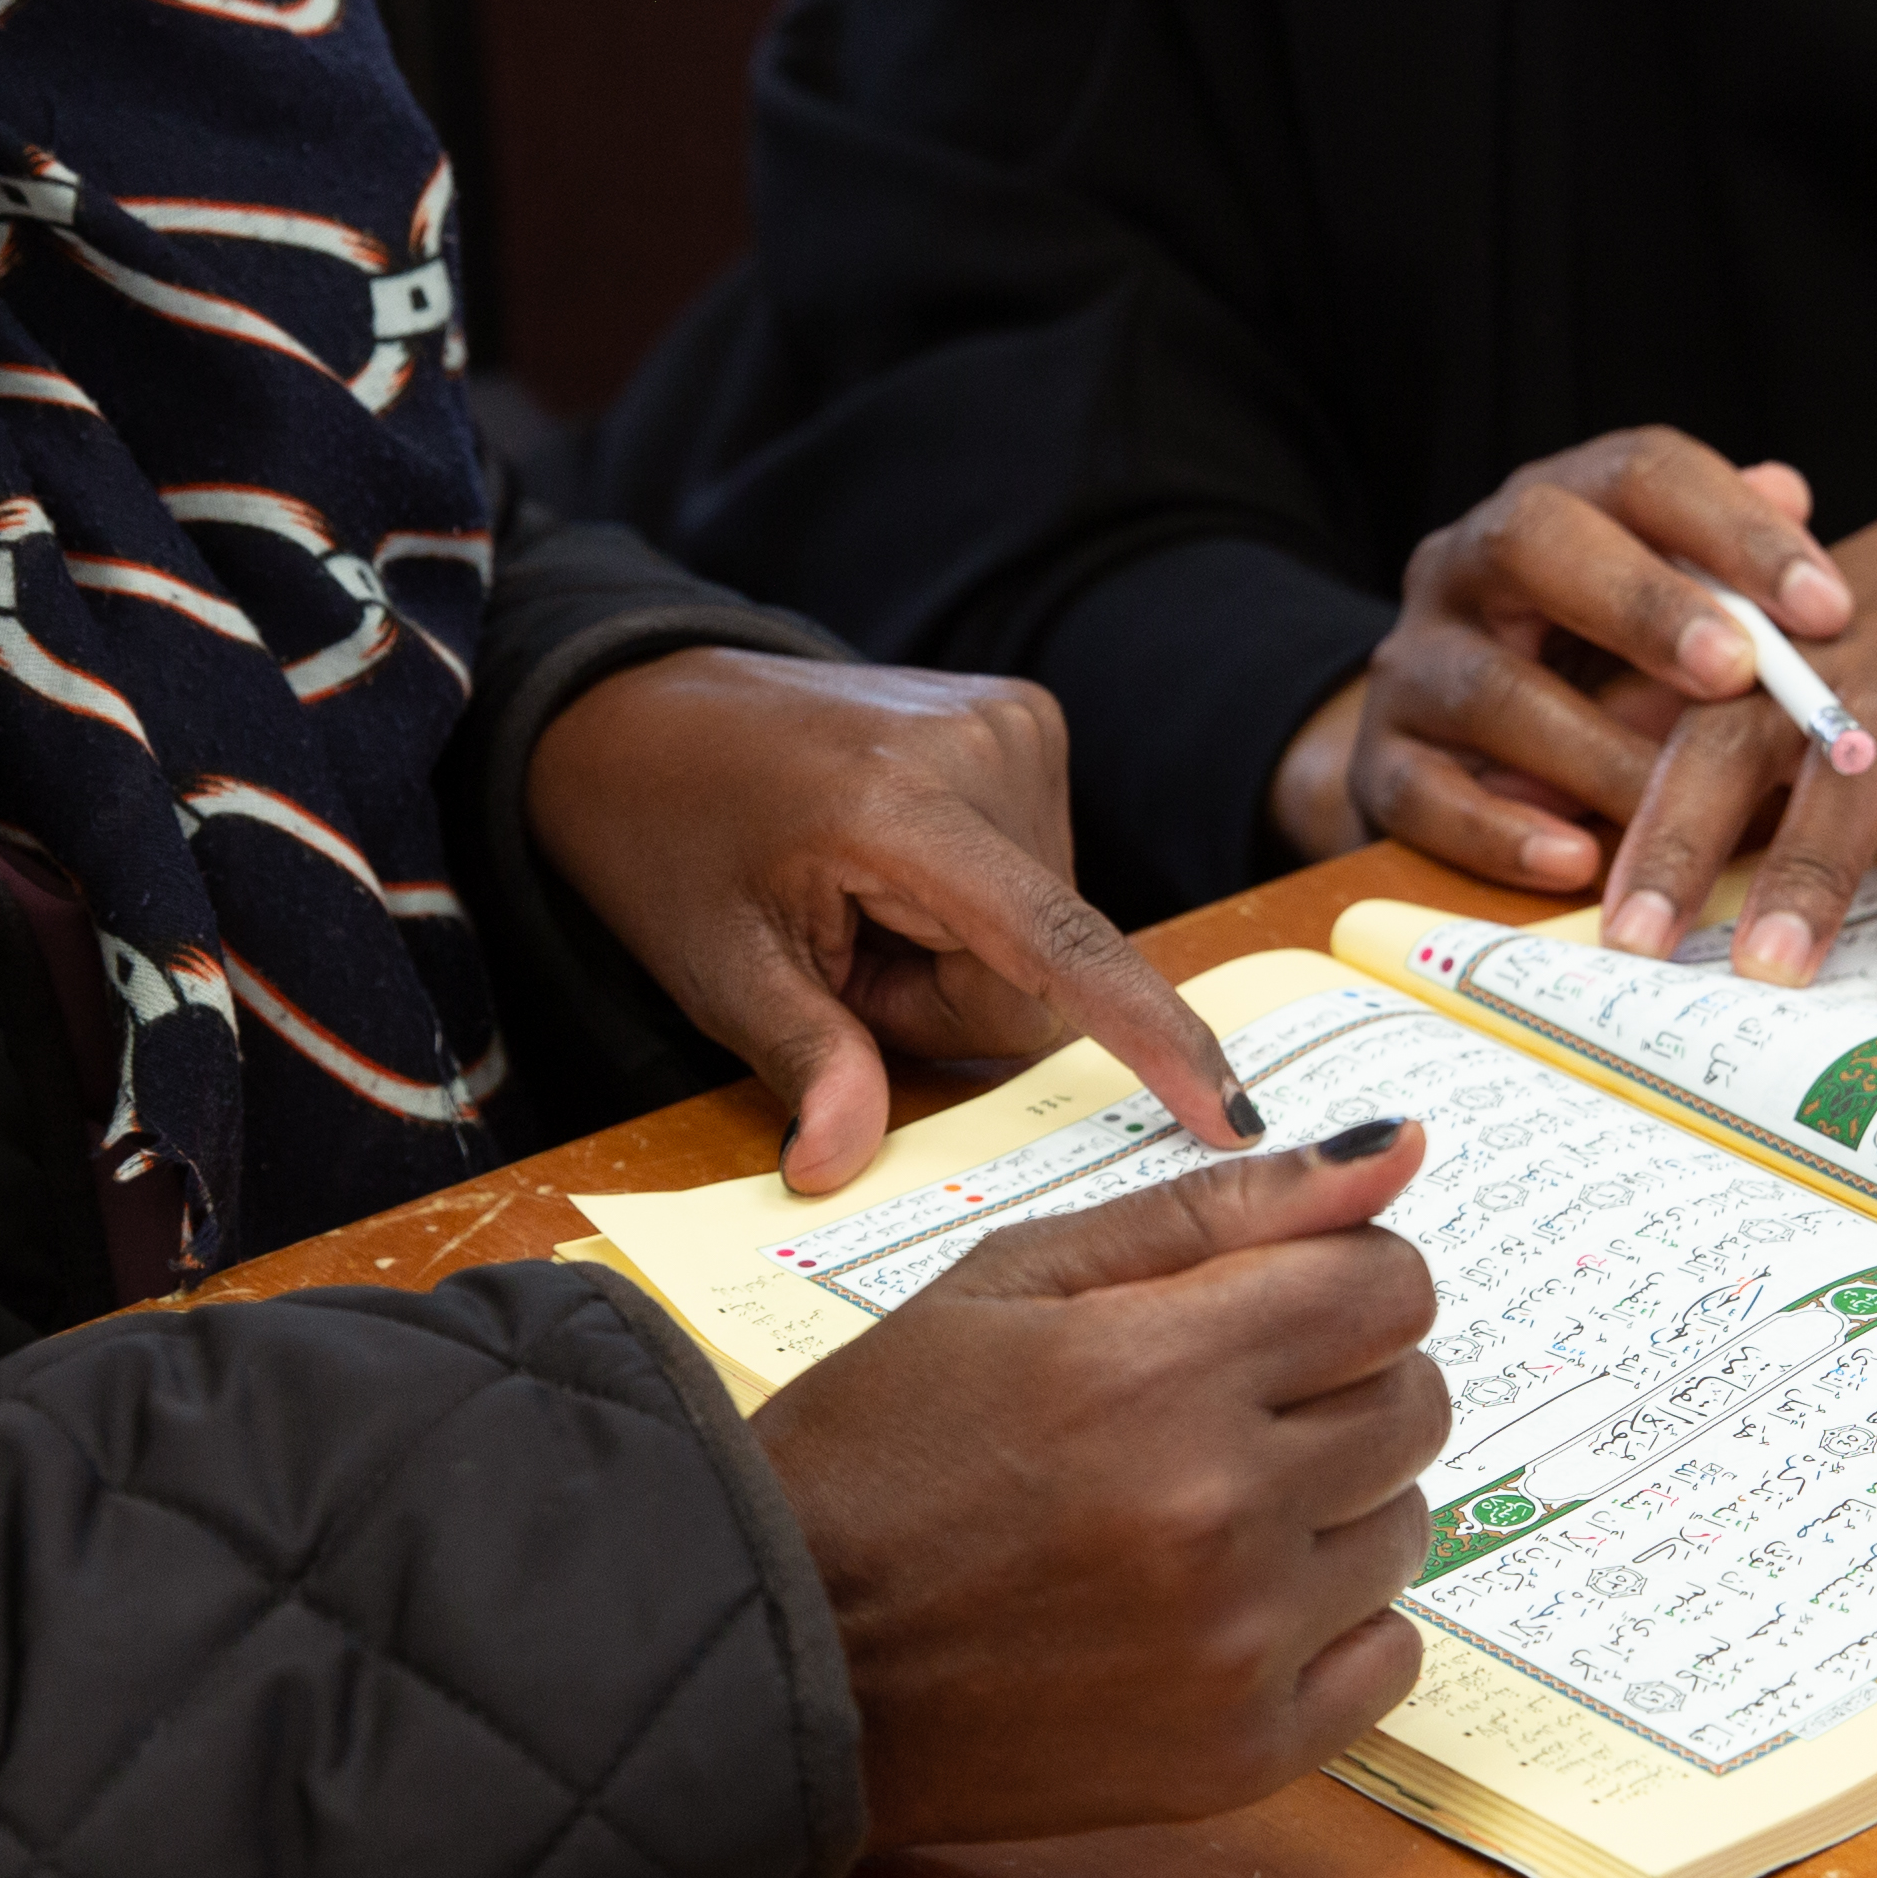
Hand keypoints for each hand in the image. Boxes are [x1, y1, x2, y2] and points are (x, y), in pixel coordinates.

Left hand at [529, 648, 1260, 1194]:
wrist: (645, 709)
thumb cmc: (669, 837)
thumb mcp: (716, 969)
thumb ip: (805, 1061)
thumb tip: (841, 1168)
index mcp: (900, 807)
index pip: (1058, 945)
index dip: (1149, 1037)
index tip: (1231, 1113)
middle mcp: (987, 747)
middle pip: (1043, 976)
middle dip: (949, 1005)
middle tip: (841, 960)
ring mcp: (1016, 724)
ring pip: (1049, 937)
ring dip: (962, 957)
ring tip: (859, 905)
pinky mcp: (1027, 722)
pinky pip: (1042, 880)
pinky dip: (974, 907)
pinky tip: (894, 869)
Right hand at [754, 1120, 1445, 1846]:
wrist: (782, 1654)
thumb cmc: (882, 1450)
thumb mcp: (1013, 1279)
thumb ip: (1216, 1208)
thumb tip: (1403, 1149)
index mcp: (1158, 1369)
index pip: (1391, 1286)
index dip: (1340, 1280)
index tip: (1270, 1311)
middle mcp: (1219, 1509)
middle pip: (1415, 1402)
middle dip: (1340, 1383)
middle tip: (1221, 1411)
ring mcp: (1238, 1646)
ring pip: (1408, 1527)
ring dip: (1332, 1505)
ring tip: (1200, 1512)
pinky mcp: (1240, 1757)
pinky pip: (1389, 1659)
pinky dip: (1331, 1625)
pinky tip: (1222, 1607)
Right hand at [1265, 429, 1849, 881]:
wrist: (1442, 746)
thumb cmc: (1589, 666)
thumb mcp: (1659, 602)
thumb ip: (1724, 560)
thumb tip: (1788, 492)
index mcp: (1550, 507)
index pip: (1637, 473)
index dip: (1733, 527)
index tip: (1828, 606)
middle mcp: (1463, 565)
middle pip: (1534, 540)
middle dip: (1643, 604)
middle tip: (1740, 671)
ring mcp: (1411, 664)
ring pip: (1487, 687)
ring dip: (1593, 748)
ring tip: (1677, 803)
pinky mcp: (1377, 764)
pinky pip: (1424, 794)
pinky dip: (1501, 832)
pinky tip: (1578, 859)